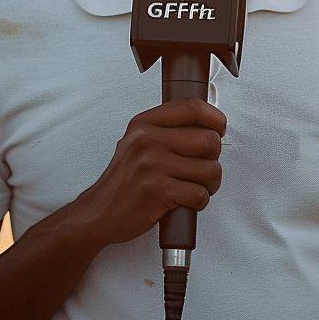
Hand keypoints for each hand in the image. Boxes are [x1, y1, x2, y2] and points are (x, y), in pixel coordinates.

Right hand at [73, 98, 225, 247]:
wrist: (99, 212)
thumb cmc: (124, 180)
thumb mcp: (137, 142)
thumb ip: (167, 130)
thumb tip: (208, 125)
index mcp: (144, 123)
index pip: (192, 107)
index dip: (215, 118)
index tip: (219, 129)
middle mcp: (147, 140)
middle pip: (208, 140)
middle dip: (213, 158)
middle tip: (203, 167)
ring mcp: (152, 165)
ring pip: (210, 169)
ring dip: (209, 184)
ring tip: (194, 186)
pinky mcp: (158, 191)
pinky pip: (199, 194)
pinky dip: (198, 201)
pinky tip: (184, 200)